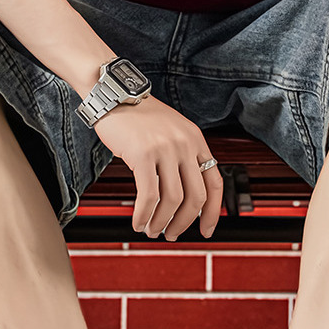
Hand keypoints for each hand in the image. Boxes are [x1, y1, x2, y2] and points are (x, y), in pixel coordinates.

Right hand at [92, 94, 223, 239]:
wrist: (113, 94)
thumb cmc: (138, 117)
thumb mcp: (171, 132)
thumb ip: (182, 157)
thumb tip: (183, 197)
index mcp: (196, 140)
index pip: (215, 183)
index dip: (213, 212)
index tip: (207, 230)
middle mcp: (185, 144)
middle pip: (195, 197)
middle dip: (184, 223)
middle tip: (171, 234)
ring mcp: (165, 148)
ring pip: (172, 200)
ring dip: (161, 222)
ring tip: (151, 230)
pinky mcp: (142, 154)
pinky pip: (148, 195)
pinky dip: (144, 214)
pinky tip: (138, 221)